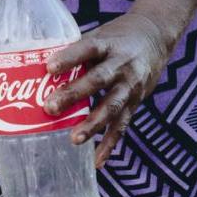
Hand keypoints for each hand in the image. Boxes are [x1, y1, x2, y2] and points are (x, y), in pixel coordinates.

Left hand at [47, 13, 174, 167]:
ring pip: (112, 106)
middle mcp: (121, 65)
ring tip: (74, 139)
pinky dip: (109, 144)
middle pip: (98, 80)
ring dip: (93, 124)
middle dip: (74, 94)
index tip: (49, 67)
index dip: (69, 58)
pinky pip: (122, 125)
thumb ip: (77, 53)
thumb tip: (40, 70)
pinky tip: (96, 160)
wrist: (156, 36)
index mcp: (108, 44)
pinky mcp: (136, 102)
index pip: (87, 48)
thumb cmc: (117, 38)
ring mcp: (130, 85)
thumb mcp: (100, 36)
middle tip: (50, 107)